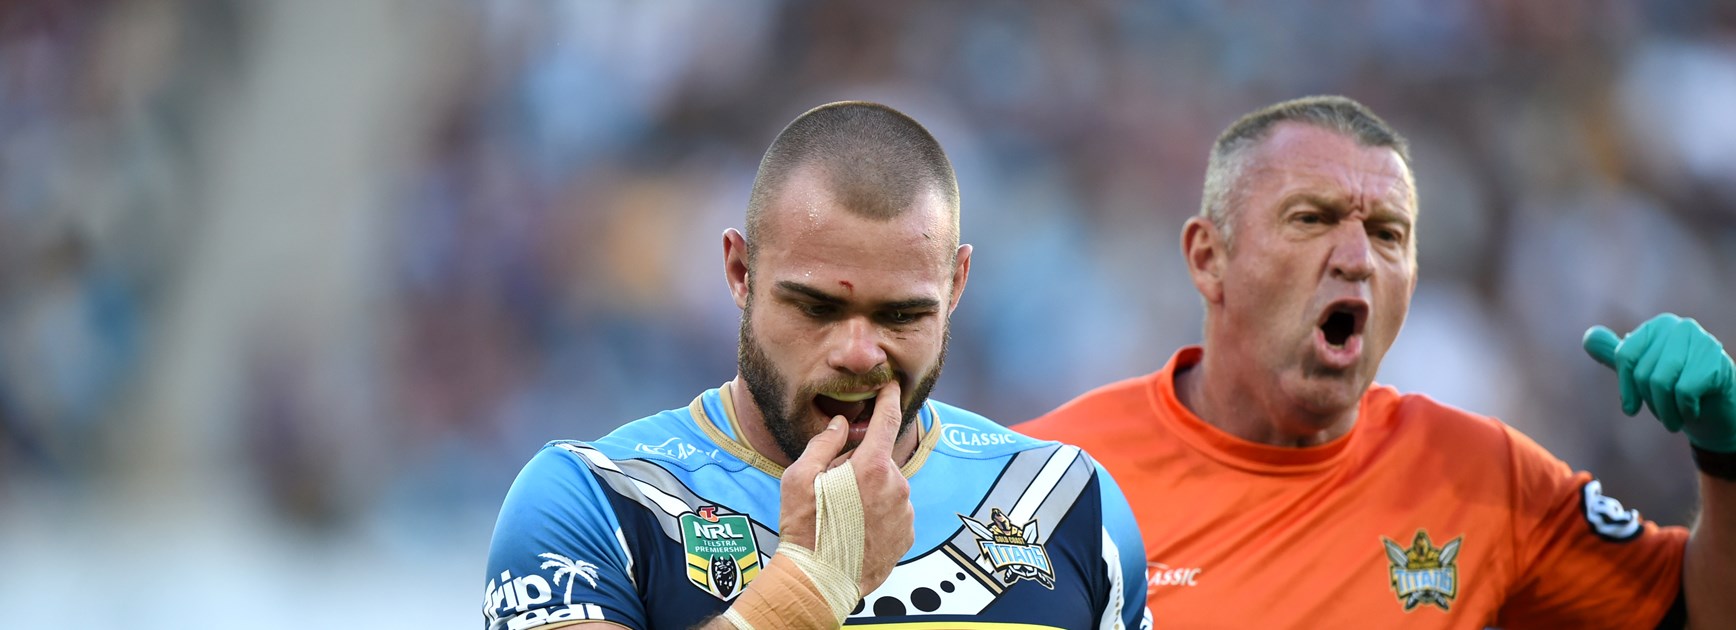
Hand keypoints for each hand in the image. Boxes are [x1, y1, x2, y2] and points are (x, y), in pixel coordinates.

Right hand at [778, 379, 914, 595]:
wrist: (819, 581)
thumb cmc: (805, 528)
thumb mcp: (800, 477)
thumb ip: (824, 443)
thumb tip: (842, 424)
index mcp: (872, 467)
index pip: (887, 420)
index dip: (890, 398)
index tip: (893, 384)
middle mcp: (897, 486)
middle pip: (879, 461)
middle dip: (860, 466)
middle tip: (833, 488)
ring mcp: (906, 512)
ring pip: (888, 488)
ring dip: (870, 493)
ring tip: (842, 516)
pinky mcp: (908, 535)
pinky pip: (895, 512)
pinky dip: (879, 515)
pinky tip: (856, 529)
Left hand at [1584, 313, 1735, 452]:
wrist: (1720, 410)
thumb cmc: (1678, 389)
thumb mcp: (1642, 372)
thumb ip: (1616, 354)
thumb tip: (1589, 337)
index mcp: (1657, 326)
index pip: (1626, 356)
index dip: (1626, 388)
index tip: (1631, 409)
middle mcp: (1679, 326)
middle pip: (1643, 372)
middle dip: (1651, 402)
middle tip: (1664, 414)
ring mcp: (1701, 340)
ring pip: (1661, 382)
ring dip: (1666, 411)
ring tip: (1674, 419)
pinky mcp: (1716, 360)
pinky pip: (1684, 392)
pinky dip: (1686, 410)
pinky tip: (1694, 409)